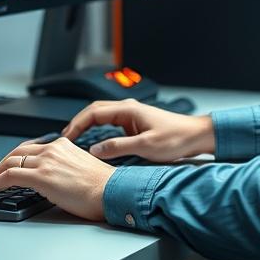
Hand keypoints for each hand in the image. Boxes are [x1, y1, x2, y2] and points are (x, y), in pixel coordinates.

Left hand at [0, 138, 115, 220]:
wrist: (112, 192)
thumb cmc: (102, 187)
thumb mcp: (81, 168)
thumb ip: (64, 167)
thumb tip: (53, 179)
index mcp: (63, 145)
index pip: (32, 148)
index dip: (17, 159)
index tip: (10, 167)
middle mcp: (53, 149)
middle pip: (17, 152)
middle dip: (1, 164)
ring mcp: (46, 162)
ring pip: (9, 162)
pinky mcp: (41, 177)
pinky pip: (9, 176)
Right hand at [61, 98, 214, 162]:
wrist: (196, 136)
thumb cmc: (177, 138)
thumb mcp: (146, 146)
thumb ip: (118, 147)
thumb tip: (94, 150)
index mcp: (128, 109)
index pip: (93, 113)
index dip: (76, 124)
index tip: (64, 137)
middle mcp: (128, 109)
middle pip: (94, 112)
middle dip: (77, 124)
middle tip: (63, 139)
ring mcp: (131, 116)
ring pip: (101, 117)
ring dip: (86, 126)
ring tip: (73, 141)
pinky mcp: (135, 124)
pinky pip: (110, 125)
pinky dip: (97, 131)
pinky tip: (93, 142)